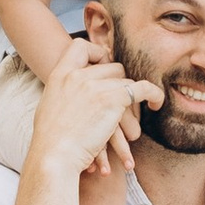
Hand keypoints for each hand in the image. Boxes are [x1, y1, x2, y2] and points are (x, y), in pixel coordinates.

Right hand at [24, 53, 143, 179]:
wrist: (52, 157)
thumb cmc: (48, 142)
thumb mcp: (48, 109)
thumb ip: (62, 96)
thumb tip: (70, 98)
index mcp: (59, 75)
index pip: (80, 47)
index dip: (96, 53)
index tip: (103, 67)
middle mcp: (77, 75)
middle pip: (111, 66)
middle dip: (120, 83)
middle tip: (123, 102)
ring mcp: (95, 85)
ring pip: (126, 80)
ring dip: (133, 98)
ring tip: (142, 108)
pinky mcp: (112, 99)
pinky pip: (142, 88)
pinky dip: (153, 94)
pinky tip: (156, 104)